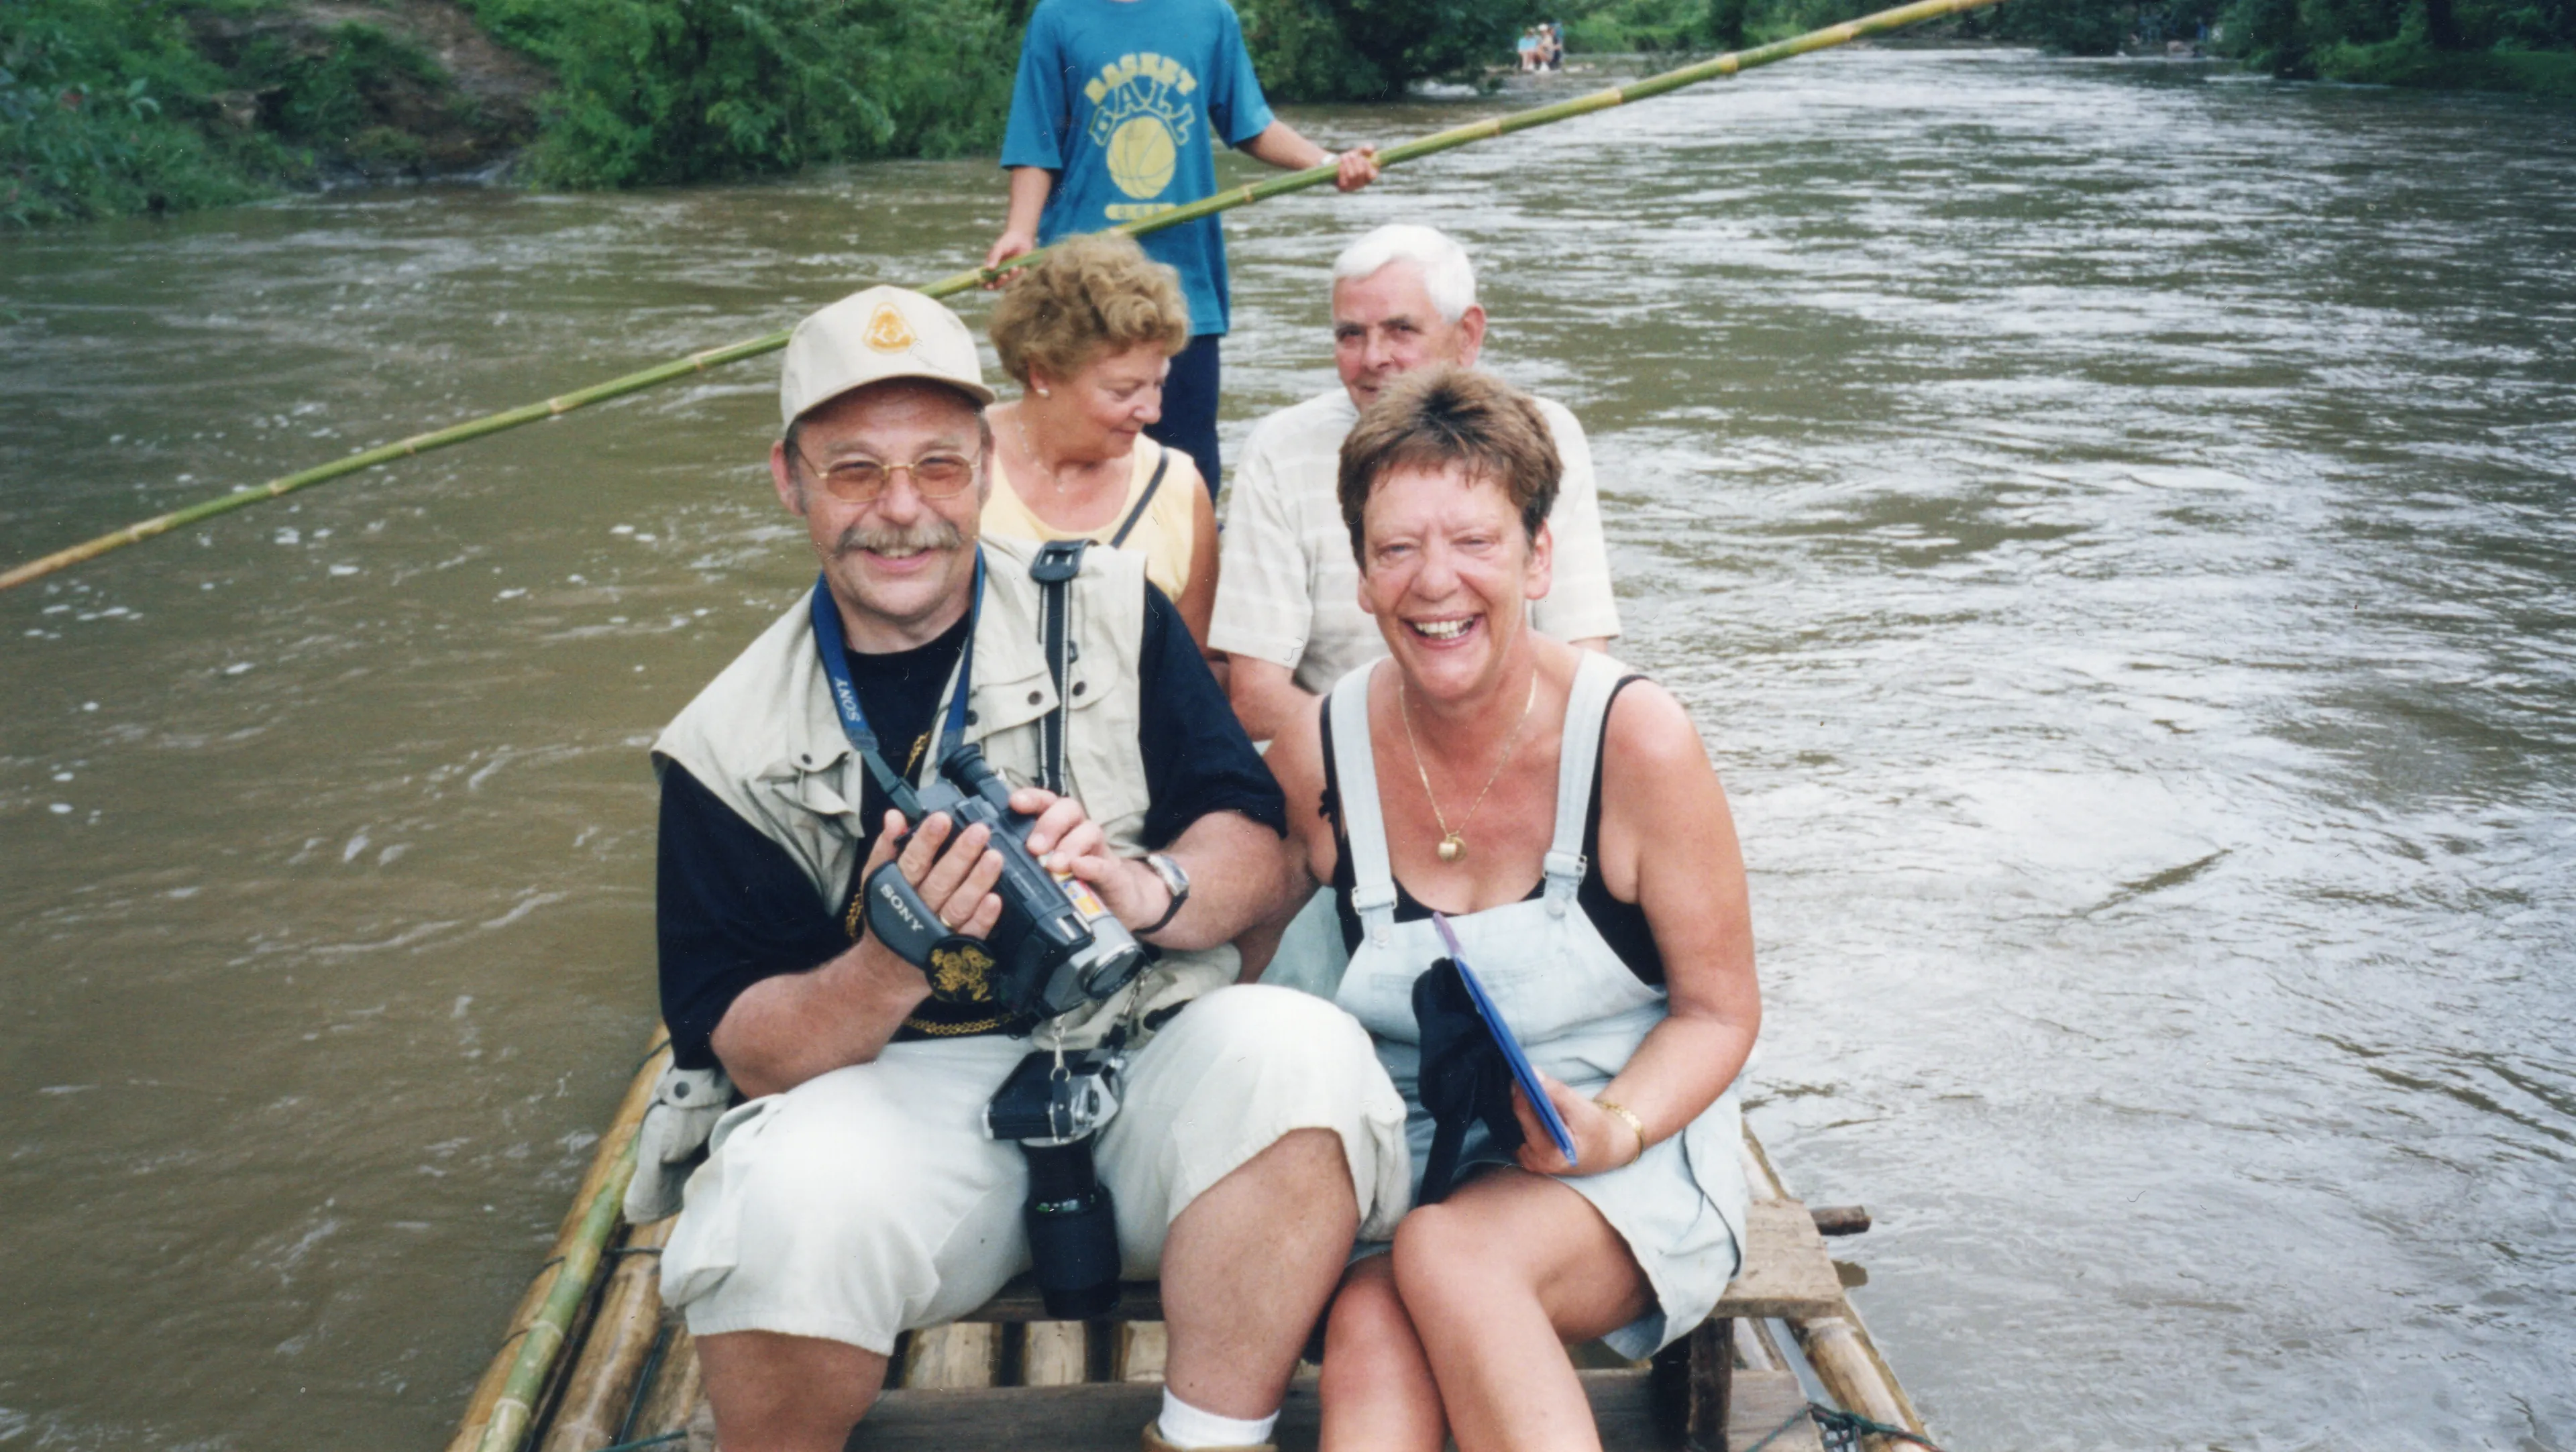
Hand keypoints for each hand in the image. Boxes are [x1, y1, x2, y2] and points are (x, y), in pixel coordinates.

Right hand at [857, 809, 1005, 970]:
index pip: (912, 862)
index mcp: (896, 892)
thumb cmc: (887, 917)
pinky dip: (983, 919)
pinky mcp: (954, 951)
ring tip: (995, 857)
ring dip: (977, 882)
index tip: (943, 818)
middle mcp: (916, 912)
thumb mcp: (877, 882)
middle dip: (960, 855)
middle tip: (980, 830)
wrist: (887, 972)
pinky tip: (996, 900)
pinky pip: (970, 935)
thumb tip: (895, 815)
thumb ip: (886, 848)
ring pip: (958, 907)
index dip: (927, 841)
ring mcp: (936, 934)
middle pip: (940, 882)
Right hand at [983, 229, 1036, 287]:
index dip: (986, 284)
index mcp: (991, 266)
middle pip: (997, 283)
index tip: (989, 285)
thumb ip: (994, 257)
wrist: (1021, 236)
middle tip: (1004, 276)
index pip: (986, 279)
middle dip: (1000, 282)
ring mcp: (1009, 271)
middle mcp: (999, 270)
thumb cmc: (1007, 241)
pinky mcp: (1018, 271)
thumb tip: (988, 269)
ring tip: (1015, 267)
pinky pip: (1018, 276)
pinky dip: (1020, 273)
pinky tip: (1022, 267)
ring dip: (1012, 275)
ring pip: (1009, 280)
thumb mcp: (999, 248)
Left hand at [1006, 784, 1171, 931]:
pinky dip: (1093, 865)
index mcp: (1059, 829)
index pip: (1046, 803)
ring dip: (1070, 845)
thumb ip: (1022, 862)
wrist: (1117, 905)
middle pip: (1068, 809)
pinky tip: (1080, 869)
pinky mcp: (1115, 875)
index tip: (1015, 802)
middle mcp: (1079, 833)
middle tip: (1034, 847)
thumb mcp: (1042, 873)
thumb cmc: (1070, 885)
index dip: (1032, 798)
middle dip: (1050, 823)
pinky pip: (1106, 865)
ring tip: (1055, 866)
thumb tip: (988, 859)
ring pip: (1089, 831)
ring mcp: (1099, 852)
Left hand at [1332, 145, 1380, 192]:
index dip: (1368, 166)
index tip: (1363, 157)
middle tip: (1351, 154)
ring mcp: (1353, 187)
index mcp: (1369, 176)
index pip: (1373, 175)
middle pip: (1361, 172)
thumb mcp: (1359, 152)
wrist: (1334, 165)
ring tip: (1344, 156)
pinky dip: (1342, 170)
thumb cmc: (1350, 158)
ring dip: (1348, 164)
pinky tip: (1340, 165)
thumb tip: (1371, 149)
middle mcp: (1362, 183)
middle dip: (1355, 161)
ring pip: (1352, 175)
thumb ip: (1366, 149)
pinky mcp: (1344, 189)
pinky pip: (1344, 180)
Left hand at [1510, 1073, 1637, 1177]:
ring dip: (1521, 1104)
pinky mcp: (1525, 1155)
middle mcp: (1535, 1161)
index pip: (1526, 1117)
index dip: (1522, 1092)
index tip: (1520, 1071)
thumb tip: (1532, 1072)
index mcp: (1549, 1154)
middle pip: (1518, 1119)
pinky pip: (1518, 1128)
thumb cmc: (1595, 1129)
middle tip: (1522, 1074)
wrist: (1602, 1148)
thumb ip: (1556, 1091)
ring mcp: (1528, 1160)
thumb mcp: (1581, 1109)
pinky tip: (1531, 1104)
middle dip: (1520, 1096)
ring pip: (1516, 1123)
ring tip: (1528, 1089)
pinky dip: (1523, 1114)